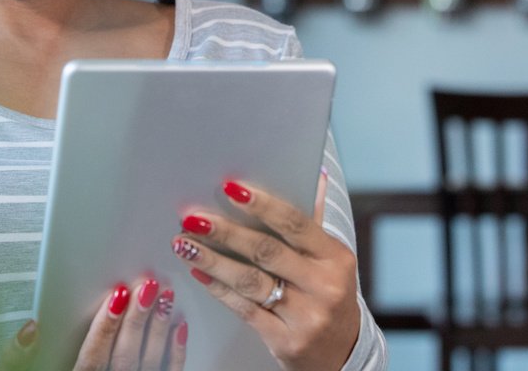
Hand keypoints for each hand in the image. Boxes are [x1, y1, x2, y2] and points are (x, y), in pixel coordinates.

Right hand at [0, 277, 187, 370]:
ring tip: (165, 296)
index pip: (92, 360)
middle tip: (146, 287)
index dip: (105, 327)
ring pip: (150, 364)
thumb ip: (17, 358)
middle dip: (137, 321)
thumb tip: (30, 329)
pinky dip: (176, 352)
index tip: (117, 297)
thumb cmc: (55, 370)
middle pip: (124, 358)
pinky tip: (179, 326)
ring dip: (159, 330)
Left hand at [171, 174, 359, 370]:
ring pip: (250, 282)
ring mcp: (305, 316)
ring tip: (184, 244)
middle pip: (266, 251)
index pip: (295, 223)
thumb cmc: (328, 294)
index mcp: (335, 257)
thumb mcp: (330, 260)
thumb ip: (314, 221)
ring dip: (212, 260)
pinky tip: (199, 274)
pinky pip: (244, 309)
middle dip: (226, 232)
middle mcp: (324, 286)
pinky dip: (219, 290)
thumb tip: (314, 174)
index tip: (229, 188)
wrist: (342, 353)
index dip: (261, 204)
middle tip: (193, 218)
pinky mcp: (286, 341)